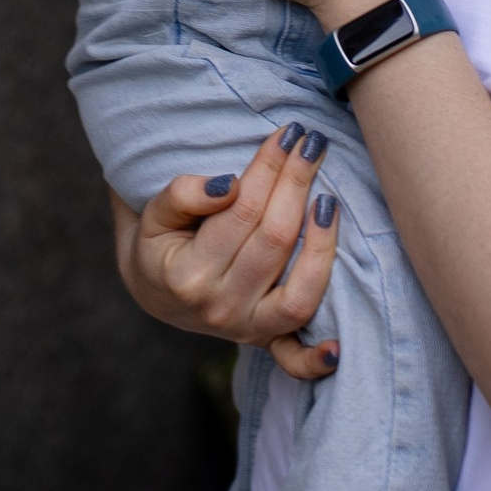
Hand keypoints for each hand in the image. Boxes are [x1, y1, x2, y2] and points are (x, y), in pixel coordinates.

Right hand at [116, 129, 342, 381]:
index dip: (268, 167)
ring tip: (329, 199)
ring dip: (322, 241)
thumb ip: (182, 195)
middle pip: (274, 240)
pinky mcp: (263, 343)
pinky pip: (294, 357)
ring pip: (299, 290)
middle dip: (296, 184)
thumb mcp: (152, 214)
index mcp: (187, 275)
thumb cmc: (158, 242)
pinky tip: (337, 344)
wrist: (153, 291)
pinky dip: (316, 357)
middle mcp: (219, 309)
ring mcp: (245, 332)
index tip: (286, 133)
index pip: (241, 211)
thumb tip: (229, 186)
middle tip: (311, 143)